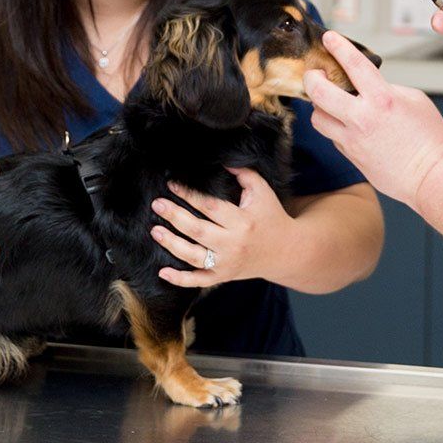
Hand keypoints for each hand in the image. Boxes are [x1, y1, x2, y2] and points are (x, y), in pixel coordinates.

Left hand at [153, 168, 293, 287]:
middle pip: (198, 231)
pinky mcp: (223, 276)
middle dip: (175, 216)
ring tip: (155, 231)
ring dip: (172, 244)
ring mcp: (227, 264)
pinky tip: (163, 272)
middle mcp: (233, 244)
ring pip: (194, 257)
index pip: (210, 206)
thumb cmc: (271, 217)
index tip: (172, 184)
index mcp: (243, 221)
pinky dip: (180, 280)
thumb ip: (243, 174)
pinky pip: (199, 281)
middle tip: (157, 205)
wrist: (286, 250)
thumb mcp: (262, 192)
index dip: (189, 195)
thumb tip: (221, 161)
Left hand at [305, 33, 442, 208]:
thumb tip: (370, 86)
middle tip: (315, 73)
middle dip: (311, 77)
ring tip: (329, 101)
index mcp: (382, 99)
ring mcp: (352, 139)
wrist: (430, 176)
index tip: (329, 38)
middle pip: (318, 92)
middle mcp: (362, 118)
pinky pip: (332, 136)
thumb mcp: (414, 100)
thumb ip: (388, 88)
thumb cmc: (429, 140)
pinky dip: (335, 127)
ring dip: (319, 106)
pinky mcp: (350, 155)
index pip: (353, 64)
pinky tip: (346, 124)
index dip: (338, 46)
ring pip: (317, 117)